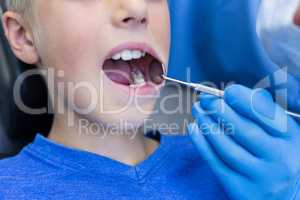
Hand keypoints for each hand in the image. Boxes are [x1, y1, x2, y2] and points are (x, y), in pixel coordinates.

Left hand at [188, 84, 299, 199]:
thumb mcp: (280, 134)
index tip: (227, 91)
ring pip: (227, 147)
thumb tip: (232, 92)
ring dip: (207, 125)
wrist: (283, 197)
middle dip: (220, 110)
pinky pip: (216, 163)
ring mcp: (261, 177)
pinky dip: (201, 144)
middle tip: (205, 99)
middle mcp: (280, 158)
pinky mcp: (241, 190)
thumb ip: (263, 112)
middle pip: (244, 130)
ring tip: (198, 110)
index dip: (244, 100)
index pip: (266, 114)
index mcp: (291, 138)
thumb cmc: (276, 156)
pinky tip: (194, 129)